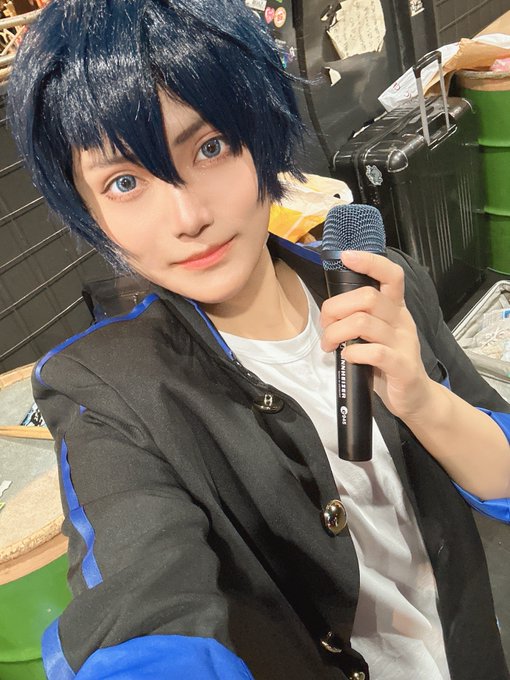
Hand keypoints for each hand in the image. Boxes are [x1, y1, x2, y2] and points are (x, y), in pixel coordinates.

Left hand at [320, 250, 433, 419]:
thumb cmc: (387, 365)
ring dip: (336, 333)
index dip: (370, 262)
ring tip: (329, 345)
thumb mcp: (375, 336)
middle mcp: (402, 321)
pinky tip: (347, 357)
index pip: (391, 275)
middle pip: (367, 297)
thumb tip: (329, 310)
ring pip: (363, 323)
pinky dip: (353, 352)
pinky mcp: (402, 367)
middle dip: (335, 309)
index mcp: (395, 309)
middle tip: (325, 327)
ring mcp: (404, 343)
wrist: (415, 398)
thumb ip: (359, 318)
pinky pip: (374, 352)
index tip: (346, 256)